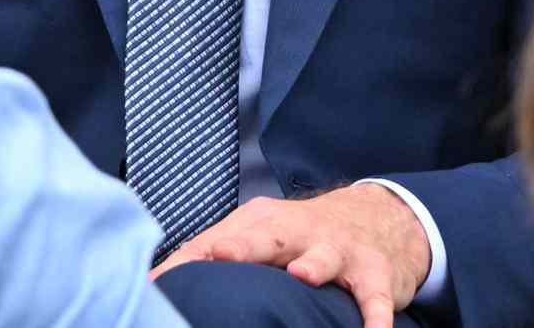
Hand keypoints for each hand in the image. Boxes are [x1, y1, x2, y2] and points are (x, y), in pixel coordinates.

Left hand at [153, 186, 429, 327]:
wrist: (383, 217)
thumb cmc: (305, 234)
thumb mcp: (261, 234)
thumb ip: (212, 253)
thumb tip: (151, 284)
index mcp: (264, 223)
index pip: (218, 240)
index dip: (189, 261)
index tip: (155, 284)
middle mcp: (300, 231)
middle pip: (269, 236)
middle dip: (245, 246)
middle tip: (222, 256)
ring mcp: (340, 250)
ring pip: (325, 255)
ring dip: (315, 264)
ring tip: (303, 275)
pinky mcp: (374, 272)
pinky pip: (375, 297)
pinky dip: (375, 316)